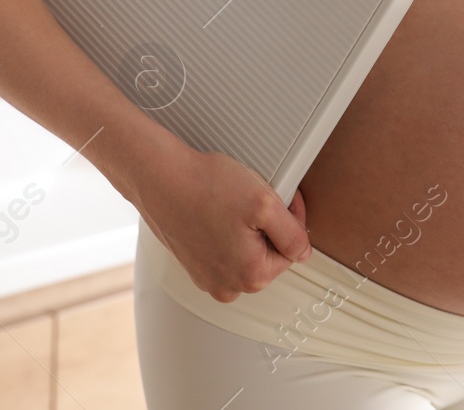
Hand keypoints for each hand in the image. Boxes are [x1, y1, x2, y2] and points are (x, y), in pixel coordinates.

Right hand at [137, 145, 310, 302]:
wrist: (159, 177)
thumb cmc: (204, 187)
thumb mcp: (265, 204)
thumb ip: (293, 234)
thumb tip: (303, 252)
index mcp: (251, 276)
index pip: (292, 250)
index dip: (290, 218)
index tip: (279, 197)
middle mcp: (228, 286)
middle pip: (268, 254)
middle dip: (267, 225)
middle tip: (252, 197)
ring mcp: (207, 278)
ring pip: (246, 252)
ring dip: (245, 229)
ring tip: (230, 203)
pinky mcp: (193, 265)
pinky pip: (222, 251)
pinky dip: (224, 232)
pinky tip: (214, 211)